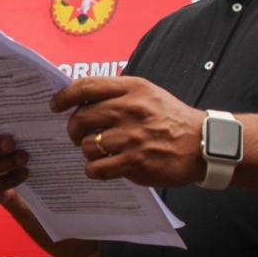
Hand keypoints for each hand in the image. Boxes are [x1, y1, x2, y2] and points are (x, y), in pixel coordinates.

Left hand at [49, 76, 206, 186]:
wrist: (203, 143)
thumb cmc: (170, 117)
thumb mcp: (148, 92)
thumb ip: (117, 92)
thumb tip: (80, 97)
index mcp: (132, 89)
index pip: (86, 87)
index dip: (64, 96)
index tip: (54, 105)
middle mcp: (131, 110)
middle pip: (81, 118)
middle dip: (73, 129)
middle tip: (78, 135)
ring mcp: (133, 137)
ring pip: (88, 145)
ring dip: (87, 151)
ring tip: (98, 151)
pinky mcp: (135, 162)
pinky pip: (98, 168)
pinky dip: (94, 169)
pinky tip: (102, 167)